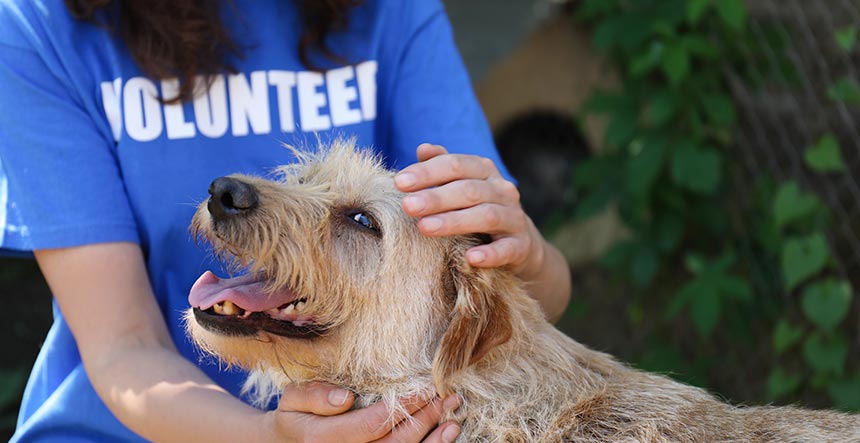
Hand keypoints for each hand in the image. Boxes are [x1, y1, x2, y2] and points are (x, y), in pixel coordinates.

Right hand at [266, 382, 461, 442]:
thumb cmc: (294, 417)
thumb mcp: (292, 399)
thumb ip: (314, 396)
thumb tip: (344, 398)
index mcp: (322, 439)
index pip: (372, 424)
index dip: (403, 407)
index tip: (426, 387)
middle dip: (424, 420)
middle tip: (448, 398)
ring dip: (431, 441)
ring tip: (453, 421)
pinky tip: (443, 438)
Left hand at [395, 144, 544, 276]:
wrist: (521, 243)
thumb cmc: (479, 209)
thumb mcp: (463, 185)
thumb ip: (443, 167)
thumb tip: (422, 149)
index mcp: (484, 171)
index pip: (455, 165)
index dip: (427, 172)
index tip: (399, 182)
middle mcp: (502, 190)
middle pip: (468, 190)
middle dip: (436, 197)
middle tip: (407, 206)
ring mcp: (514, 218)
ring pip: (486, 216)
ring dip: (454, 221)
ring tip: (425, 228)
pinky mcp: (521, 246)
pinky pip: (506, 249)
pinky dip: (489, 253)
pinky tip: (470, 257)